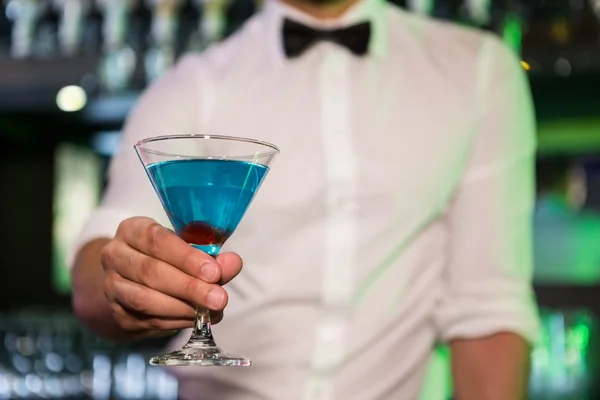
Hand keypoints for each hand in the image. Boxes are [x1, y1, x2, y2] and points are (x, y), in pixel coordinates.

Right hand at [100, 216, 242, 336]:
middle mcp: (115, 255)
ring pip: (145, 299)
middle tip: (219, 298)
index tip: (213, 271)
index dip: (186, 257)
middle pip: (151, 272)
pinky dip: (177, 321)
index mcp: (132, 230)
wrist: (136, 280)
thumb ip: (211, 256)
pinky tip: (198, 318)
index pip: (156, 240)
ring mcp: (112, 286)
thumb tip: (233, 263)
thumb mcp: (188, 248)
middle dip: (189, 287)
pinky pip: (148, 319)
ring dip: (183, 308)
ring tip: (211, 310)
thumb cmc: (167, 256)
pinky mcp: (118, 313)